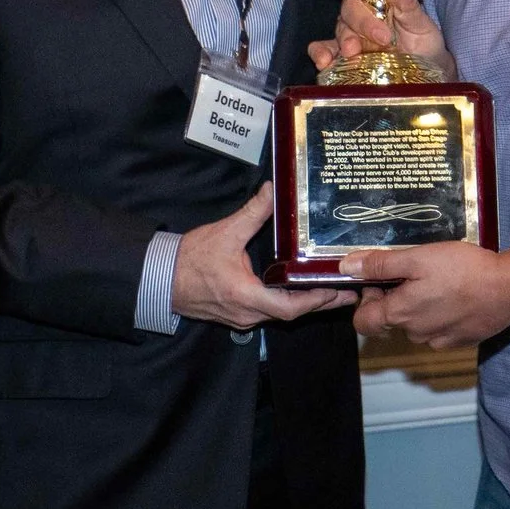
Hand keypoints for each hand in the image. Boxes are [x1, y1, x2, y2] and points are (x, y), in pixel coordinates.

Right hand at [173, 183, 356, 328]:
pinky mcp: (237, 315)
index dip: (316, 300)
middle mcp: (247, 313)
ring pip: (282, 315)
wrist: (160, 278)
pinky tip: (300, 292)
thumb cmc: (190, 259)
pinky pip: (270, 313)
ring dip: (307, 304)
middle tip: (348, 292)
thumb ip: (253, 212)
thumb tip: (274, 191)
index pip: (290, 307)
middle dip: (321, 302)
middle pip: (292, 314)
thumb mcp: (225, 232)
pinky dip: (290, 304)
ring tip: (331, 290)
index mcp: (245, 295)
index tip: (338, 289)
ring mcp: (242, 318)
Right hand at [308, 0, 454, 77]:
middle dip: (361, 21)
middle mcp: (360, 12)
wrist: (428, 72)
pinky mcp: (344, 57)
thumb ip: (408, 2)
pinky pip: (326, 51)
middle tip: (382, 37)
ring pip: (339, 30)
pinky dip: (321, 54)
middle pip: (349, 8)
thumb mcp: (421, 22)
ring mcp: (351, 34)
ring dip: (344, 40)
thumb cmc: (423, 41)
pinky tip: (323, 61)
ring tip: (352, 52)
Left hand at [347, 241, 509, 349]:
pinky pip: (438, 330)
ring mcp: (439, 341)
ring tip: (439, 282)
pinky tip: (456, 296)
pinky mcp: (459, 341)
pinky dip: (441, 315)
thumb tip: (346, 266)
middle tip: (415, 274)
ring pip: (416, 325)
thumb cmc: (464, 270)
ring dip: (419, 306)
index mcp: (401, 314)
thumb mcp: (418, 258)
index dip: (366, 301)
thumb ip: (380, 264)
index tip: (381, 281)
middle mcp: (416, 333)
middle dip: (396, 298)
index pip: (363, 322)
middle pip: (391, 321)